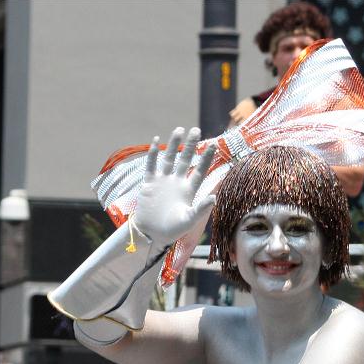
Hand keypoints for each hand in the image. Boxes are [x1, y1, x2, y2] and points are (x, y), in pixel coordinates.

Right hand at [133, 126, 216, 245]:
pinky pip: (151, 165)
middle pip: (185, 159)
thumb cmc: (172, 230)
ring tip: (179, 130)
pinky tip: (157, 141)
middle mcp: (176, 182)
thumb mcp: (188, 220)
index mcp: (188, 190)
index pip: (199, 170)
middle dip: (190, 145)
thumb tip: (214, 198)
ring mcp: (162, 181)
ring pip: (169, 158)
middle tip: (195, 129)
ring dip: (173, 144)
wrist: (151, 234)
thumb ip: (200, 209)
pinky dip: (153, 154)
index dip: (206, 158)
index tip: (213, 145)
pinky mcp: (149, 183)